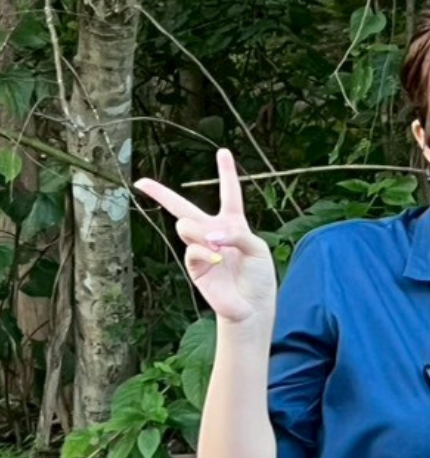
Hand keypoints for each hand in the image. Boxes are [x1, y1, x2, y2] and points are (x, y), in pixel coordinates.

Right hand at [135, 149, 275, 325]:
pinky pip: (192, 248)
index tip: (222, 151)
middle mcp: (213, 232)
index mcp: (233, 223)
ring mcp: (201, 248)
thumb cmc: (259, 276)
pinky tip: (218, 260)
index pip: (229, 194)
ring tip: (215, 245)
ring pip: (186, 225)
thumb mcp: (258, 249)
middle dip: (161, 193)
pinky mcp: (194, 265)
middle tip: (141, 182)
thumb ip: (236, 235)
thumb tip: (209, 234)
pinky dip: (206, 252)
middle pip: (184, 207)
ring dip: (199, 231)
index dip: (226, 173)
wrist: (251, 305)